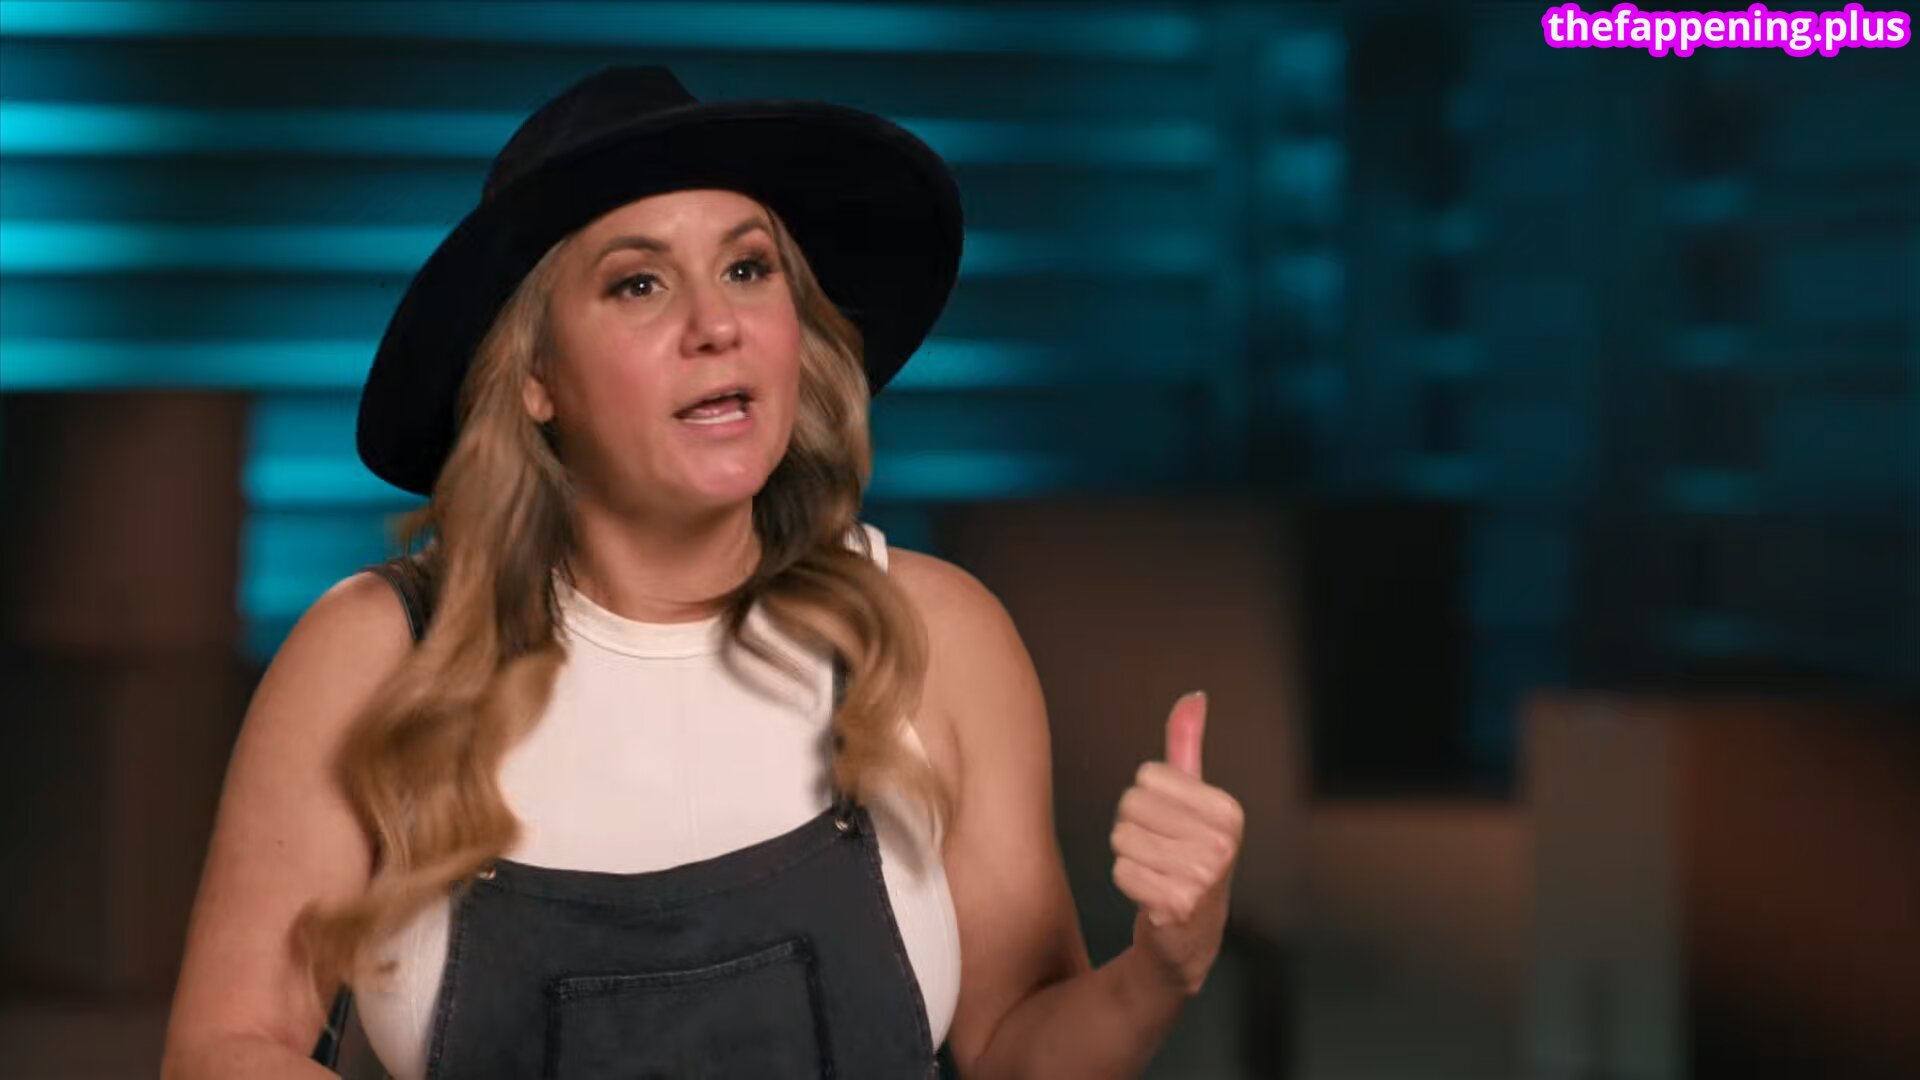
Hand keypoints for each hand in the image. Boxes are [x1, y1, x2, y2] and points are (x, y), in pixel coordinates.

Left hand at [1110, 691, 1242, 996]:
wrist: (1188, 935)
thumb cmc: (1185, 857)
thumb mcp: (1191, 801)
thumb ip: (1188, 747)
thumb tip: (1193, 697)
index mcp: (1229, 811)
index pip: (1146, 777)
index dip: (1145, 801)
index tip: (1168, 828)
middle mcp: (1224, 843)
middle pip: (1130, 806)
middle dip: (1133, 829)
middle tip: (1158, 855)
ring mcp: (1204, 876)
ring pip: (1121, 838)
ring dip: (1128, 857)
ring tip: (1154, 875)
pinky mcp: (1179, 905)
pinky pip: (1120, 871)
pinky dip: (1127, 883)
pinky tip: (1150, 897)